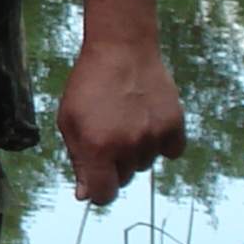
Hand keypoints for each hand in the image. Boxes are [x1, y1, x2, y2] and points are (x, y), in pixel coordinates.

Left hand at [57, 37, 185, 205]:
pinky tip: (148, 122)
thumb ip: (78, 161)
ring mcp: (153, 136)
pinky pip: (172, 151)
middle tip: (108, 134)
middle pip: (124, 178)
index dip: (98, 191)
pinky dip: (162, 143)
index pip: (104, 195)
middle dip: (114, 165)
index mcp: (97, 148)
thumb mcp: (69, 121)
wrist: (121, 48)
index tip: (97, 181)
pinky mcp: (174, 124)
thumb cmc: (89, 84)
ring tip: (126, 120)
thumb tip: (86, 195)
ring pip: (145, 164)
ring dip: (136, 151)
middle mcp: (127, 146)